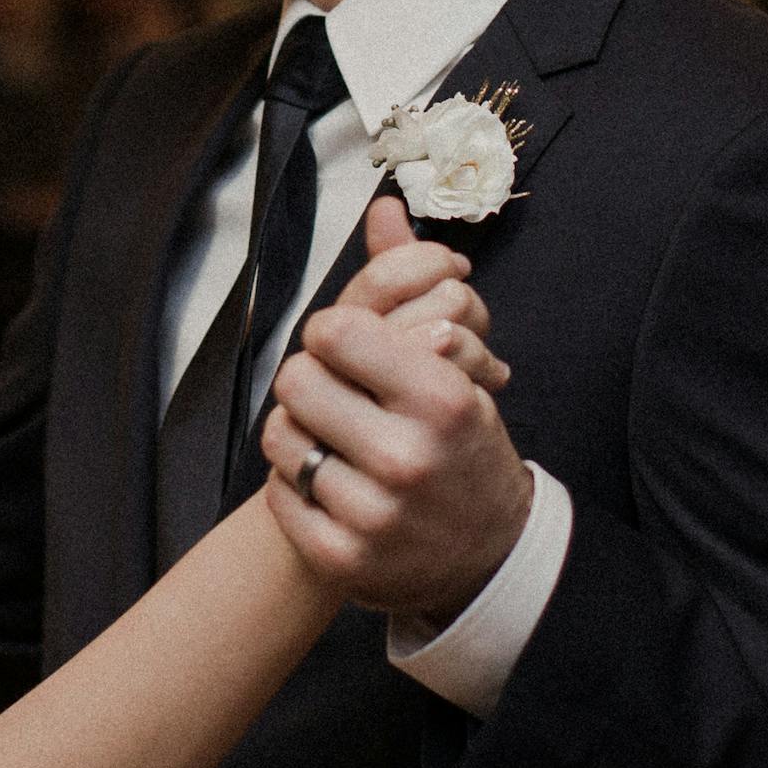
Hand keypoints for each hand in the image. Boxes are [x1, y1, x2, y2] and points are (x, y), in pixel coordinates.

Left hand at [261, 197, 535, 624]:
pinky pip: (278, 494)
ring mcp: (375, 515)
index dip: (331, 334)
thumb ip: (411, 285)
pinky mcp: (343, 559)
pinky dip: (291, 482)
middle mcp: (409, 457)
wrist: (489, 554)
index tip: (345, 349)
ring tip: (327, 436)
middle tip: (330, 393)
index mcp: (442, 398)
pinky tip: (326, 481)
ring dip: (295, 430)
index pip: (335, 332)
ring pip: (279, 437)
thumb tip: (384, 208)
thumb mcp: (455, 367)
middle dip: (307, 379)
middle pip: (296, 380)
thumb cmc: (463, 447)